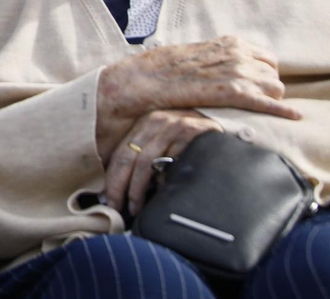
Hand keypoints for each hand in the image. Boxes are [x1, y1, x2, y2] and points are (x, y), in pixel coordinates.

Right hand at [97, 36, 302, 150]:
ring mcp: (234, 72)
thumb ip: (216, 61)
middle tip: (255, 105)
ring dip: (271, 101)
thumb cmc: (163, 71)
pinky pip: (266, 102)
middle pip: (273, 75)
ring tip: (259, 113)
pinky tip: (295, 118)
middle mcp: (236, 54)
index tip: (257, 90)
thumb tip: (226, 72)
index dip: (264, 76)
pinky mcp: (230, 92)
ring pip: (274, 88)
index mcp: (229, 44)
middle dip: (269, 91)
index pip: (266, 59)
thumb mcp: (195, 57)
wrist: (144, 80)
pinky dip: (282, 111)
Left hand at [103, 109, 222, 216]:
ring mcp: (173, 125)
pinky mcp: (192, 133)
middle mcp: (155, 121)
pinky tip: (162, 191)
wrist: (220, 128)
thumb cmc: (192, 139)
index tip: (109, 201)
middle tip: (118, 208)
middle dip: (120, 187)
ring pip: (146, 162)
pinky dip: (164, 180)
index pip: (121, 154)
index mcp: (144, 124)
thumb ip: (147, 159)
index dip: (112, 179)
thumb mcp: (164, 142)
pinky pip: (172, 163)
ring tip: (136, 207)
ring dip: (138, 188)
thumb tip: (124, 190)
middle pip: (129, 158)